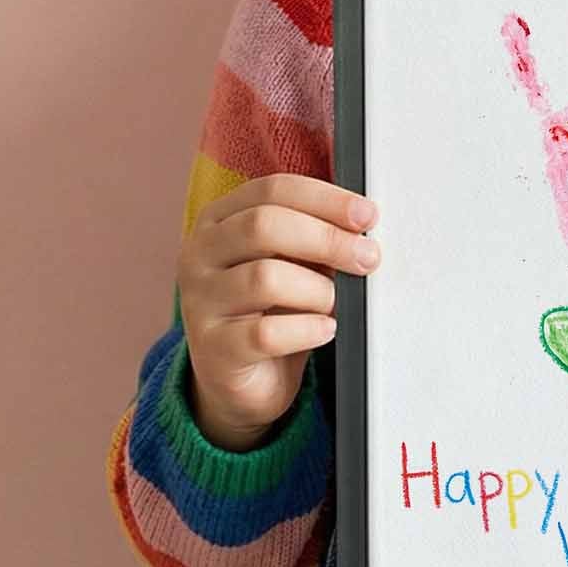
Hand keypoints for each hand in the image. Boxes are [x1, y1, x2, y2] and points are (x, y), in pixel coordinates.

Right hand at [176, 173, 379, 443]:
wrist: (238, 377)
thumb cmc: (272, 307)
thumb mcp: (292, 262)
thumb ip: (315, 237)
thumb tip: (363, 226)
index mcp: (219, 219)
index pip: (272, 190)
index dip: (324, 199)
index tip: (367, 216)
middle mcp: (199, 254)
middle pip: (264, 226)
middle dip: (326, 239)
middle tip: (368, 258)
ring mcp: (200, 302)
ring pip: (265, 278)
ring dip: (317, 289)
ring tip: (335, 301)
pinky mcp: (213, 349)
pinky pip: (266, 334)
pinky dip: (307, 330)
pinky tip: (325, 330)